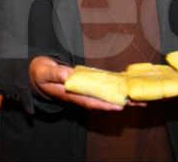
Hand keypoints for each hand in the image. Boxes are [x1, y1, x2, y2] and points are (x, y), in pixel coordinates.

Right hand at [29, 56, 143, 110]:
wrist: (36, 74)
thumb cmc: (40, 73)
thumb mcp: (44, 71)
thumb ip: (55, 73)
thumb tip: (68, 74)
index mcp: (70, 94)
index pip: (90, 101)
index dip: (105, 104)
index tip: (120, 105)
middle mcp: (80, 94)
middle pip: (103, 101)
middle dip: (121, 102)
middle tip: (141, 102)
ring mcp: (84, 90)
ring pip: (105, 95)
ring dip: (122, 96)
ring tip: (140, 97)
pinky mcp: (86, 83)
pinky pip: (102, 87)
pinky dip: (115, 87)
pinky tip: (126, 85)